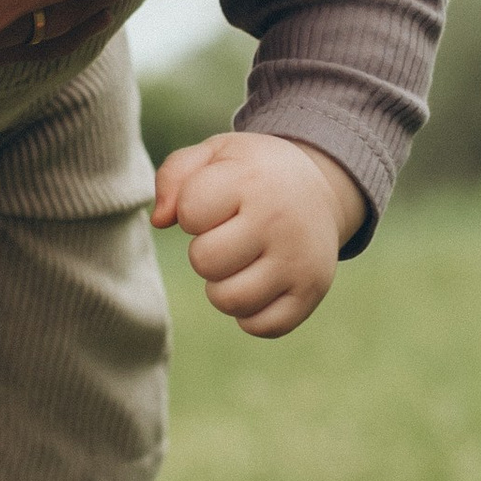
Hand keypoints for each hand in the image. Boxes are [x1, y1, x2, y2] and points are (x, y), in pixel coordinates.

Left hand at [152, 131, 362, 338]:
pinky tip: (257, 285)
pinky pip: (262, 327)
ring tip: (238, 263)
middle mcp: (278, 221)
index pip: (190, 212)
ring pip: (229, 300)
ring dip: (222, 286)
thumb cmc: (253, 174)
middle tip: (225, 237)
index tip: (213, 203)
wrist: (321, 187)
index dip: (190, 211)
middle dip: (204, 251)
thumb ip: (174, 176)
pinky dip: (250, 314)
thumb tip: (159, 221)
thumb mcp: (215, 154)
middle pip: (205, 261)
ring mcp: (298, 260)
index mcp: (251, 181)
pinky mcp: (311, 292)